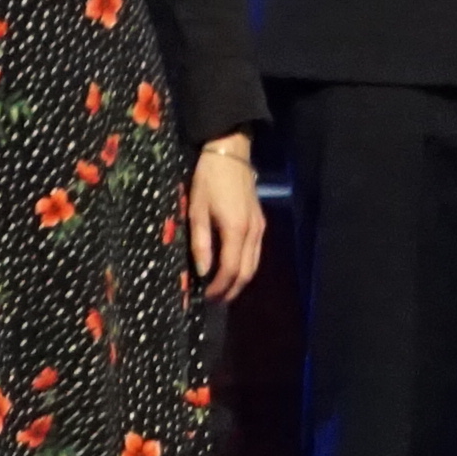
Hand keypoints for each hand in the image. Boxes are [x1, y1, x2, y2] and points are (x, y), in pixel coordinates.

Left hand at [180, 136, 264, 301]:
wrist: (230, 154)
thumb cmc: (208, 180)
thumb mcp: (196, 210)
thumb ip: (200, 243)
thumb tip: (202, 272)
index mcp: (236, 230)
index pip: (231, 269)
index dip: (220, 287)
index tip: (206, 297)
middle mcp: (253, 232)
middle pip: (247, 272)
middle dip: (231, 289)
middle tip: (214, 301)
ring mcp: (260, 228)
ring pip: (254, 264)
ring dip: (239, 281)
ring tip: (222, 290)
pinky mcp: (260, 223)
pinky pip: (256, 253)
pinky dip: (245, 267)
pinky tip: (232, 270)